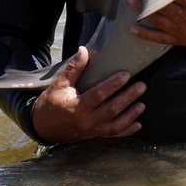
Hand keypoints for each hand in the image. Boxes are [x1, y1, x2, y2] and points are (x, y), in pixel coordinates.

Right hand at [31, 46, 145, 143]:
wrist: (43, 127)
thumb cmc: (52, 102)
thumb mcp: (60, 84)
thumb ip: (74, 68)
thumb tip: (83, 50)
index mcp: (77, 106)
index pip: (99, 95)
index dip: (113, 85)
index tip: (126, 75)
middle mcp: (86, 121)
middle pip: (111, 110)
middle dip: (128, 98)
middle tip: (142, 86)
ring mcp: (91, 131)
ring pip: (115, 125)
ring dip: (130, 115)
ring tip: (142, 104)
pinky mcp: (93, 136)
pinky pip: (112, 136)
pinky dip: (126, 131)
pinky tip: (138, 125)